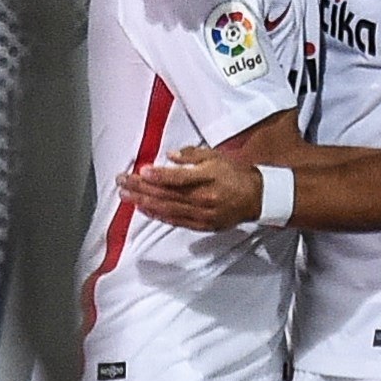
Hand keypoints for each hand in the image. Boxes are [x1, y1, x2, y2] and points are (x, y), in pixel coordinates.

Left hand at [117, 147, 260, 230]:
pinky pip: (176, 220)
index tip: (141, 171)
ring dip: (144, 202)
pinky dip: (158, 215)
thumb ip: (192, 155)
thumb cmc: (236, 173)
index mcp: (209, 177)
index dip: (158, 176)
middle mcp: (204, 197)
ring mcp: (202, 213)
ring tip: (126, 196)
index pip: (179, 178)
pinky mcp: (202, 225)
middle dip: (142, 187)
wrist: (258, 197)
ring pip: (167, 208)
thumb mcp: (217, 156)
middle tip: (122, 181)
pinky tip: (143, 209)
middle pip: (167, 194)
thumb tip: (170, 156)